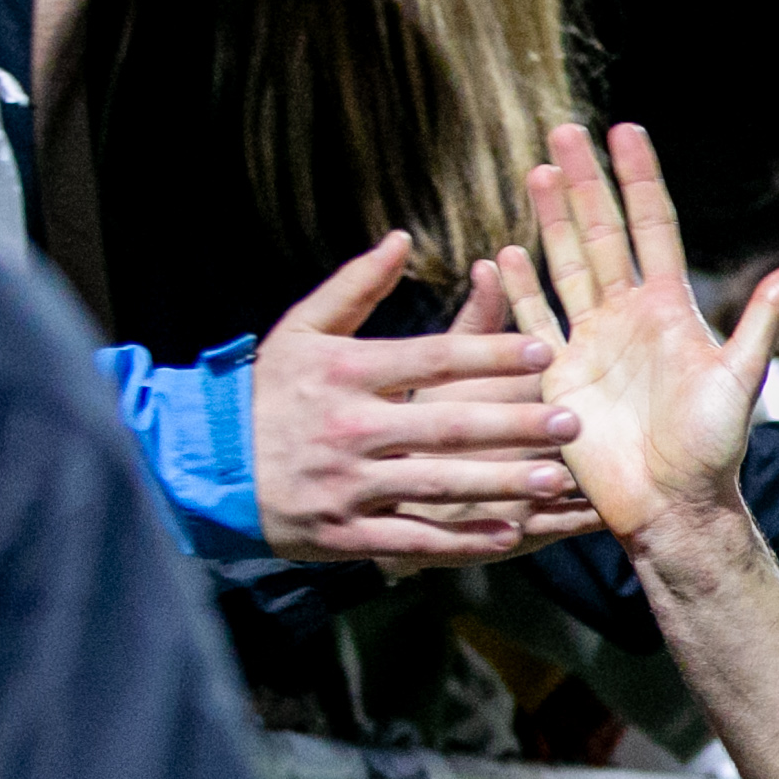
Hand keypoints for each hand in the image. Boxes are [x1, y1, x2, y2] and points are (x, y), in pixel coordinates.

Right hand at [253, 229, 593, 562]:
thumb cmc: (269, 393)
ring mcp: (347, 484)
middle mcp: (349, 428)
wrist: (206, 466)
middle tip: (573, 419)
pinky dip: (459, 540)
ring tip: (558, 478)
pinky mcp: (344, 532)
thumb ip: (355, 287)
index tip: (546, 349)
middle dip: (514, 424)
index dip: (490, 353)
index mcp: (344, 373)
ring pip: (437, 484)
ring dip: (501, 483)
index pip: (430, 359)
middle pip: (446, 425)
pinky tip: (509, 533)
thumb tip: (402, 238)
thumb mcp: (300, 331)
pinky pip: (412, 537)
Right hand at [499, 122, 778, 548]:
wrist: (672, 505)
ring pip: (566, 265)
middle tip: (564, 130)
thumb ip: (763, 318)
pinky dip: (518, 287)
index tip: (626, 130)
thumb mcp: (742, 378)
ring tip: (537, 171)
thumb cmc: (713, 448)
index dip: (639, 179)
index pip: (653, 227)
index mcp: (670, 309)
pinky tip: (504, 251)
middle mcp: (627, 316)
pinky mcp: (557, 376)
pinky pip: (533, 320)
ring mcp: (590, 343)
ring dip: (550, 220)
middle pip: (601, 233)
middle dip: (584, 182)